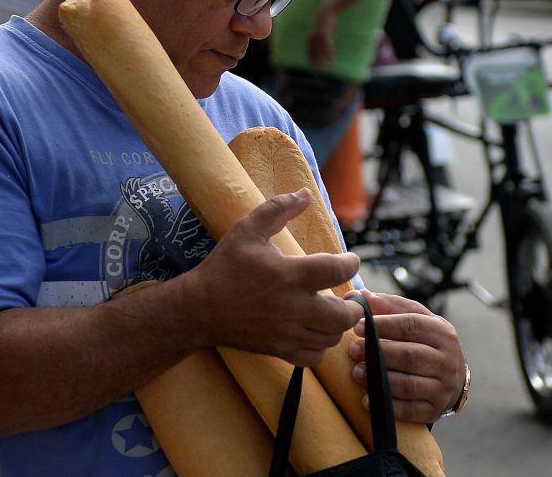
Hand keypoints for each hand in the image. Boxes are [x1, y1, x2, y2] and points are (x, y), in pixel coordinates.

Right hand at [184, 189, 362, 366]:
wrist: (199, 308)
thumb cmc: (225, 266)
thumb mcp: (247, 230)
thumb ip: (278, 209)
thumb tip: (305, 194)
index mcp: (290, 275)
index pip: (338, 270)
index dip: (351, 263)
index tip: (348, 260)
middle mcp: (294, 307)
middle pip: (345, 315)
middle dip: (353, 304)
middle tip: (347, 294)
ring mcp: (287, 332)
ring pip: (333, 337)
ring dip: (338, 323)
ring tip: (331, 310)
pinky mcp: (280, 350)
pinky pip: (314, 356)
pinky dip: (321, 345)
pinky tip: (314, 330)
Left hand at [307, 13, 335, 68]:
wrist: (327, 11)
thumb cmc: (324, 22)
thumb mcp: (320, 30)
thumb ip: (319, 38)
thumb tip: (320, 45)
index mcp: (310, 37)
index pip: (309, 51)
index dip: (311, 59)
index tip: (314, 67)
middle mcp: (312, 37)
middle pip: (313, 53)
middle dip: (316, 62)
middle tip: (319, 70)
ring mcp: (318, 36)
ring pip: (320, 51)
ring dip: (323, 59)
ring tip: (326, 66)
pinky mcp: (324, 33)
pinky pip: (327, 46)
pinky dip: (329, 52)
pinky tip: (332, 58)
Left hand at [347, 289, 466, 422]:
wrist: (454, 379)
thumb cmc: (427, 343)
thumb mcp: (419, 320)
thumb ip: (391, 307)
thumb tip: (360, 295)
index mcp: (443, 332)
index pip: (412, 325)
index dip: (383, 325)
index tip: (357, 326)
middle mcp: (447, 360)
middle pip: (410, 355)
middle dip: (377, 353)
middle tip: (352, 351)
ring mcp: (443, 387)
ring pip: (408, 384)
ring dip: (379, 380)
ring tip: (356, 373)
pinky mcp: (435, 409)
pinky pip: (410, 410)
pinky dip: (387, 405)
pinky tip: (368, 399)